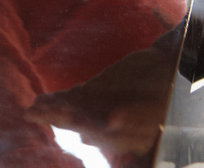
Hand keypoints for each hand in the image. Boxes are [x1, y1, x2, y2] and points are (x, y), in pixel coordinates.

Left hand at [26, 41, 176, 167]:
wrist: (167, 67)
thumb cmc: (169, 89)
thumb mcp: (160, 105)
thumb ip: (138, 117)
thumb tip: (113, 122)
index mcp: (129, 134)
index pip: (106, 135)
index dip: (91, 131)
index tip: (77, 126)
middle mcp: (110, 126)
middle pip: (84, 125)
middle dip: (63, 120)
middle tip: (42, 115)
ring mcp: (99, 109)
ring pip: (73, 112)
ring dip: (52, 111)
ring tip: (34, 111)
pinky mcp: (92, 93)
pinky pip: (71, 97)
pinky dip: (56, 99)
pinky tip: (40, 102)